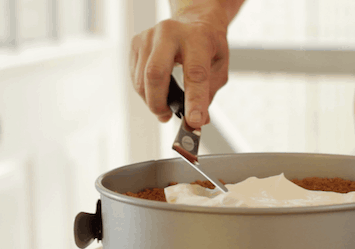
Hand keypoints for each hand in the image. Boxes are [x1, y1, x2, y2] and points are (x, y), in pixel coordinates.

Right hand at [129, 5, 229, 127]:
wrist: (194, 22)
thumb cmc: (207, 46)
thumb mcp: (219, 69)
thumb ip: (209, 95)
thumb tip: (197, 122)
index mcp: (197, 38)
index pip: (195, 73)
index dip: (194, 101)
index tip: (194, 121)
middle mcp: (170, 33)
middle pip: (155, 74)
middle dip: (159, 103)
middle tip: (167, 117)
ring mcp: (149, 37)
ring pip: (142, 79)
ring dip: (152, 101)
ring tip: (165, 108)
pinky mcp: (136, 44)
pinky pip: (135, 77)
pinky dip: (145, 92)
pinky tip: (157, 93)